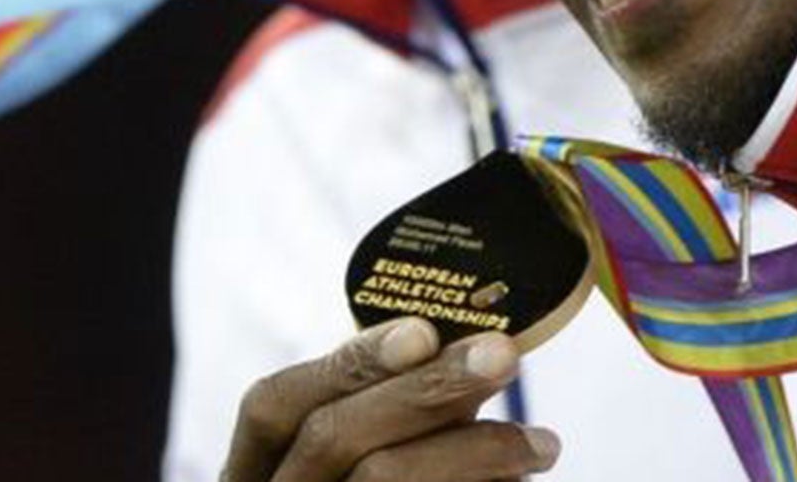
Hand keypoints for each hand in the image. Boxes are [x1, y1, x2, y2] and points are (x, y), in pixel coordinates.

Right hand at [220, 317, 559, 481]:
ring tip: (543, 442)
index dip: (344, 361)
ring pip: (379, 480)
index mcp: (254, 468)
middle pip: (331, 437)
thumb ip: (392, 410)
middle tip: (504, 354)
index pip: (273, 404)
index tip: (423, 330)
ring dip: (472, 449)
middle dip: (424, 388)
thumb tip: (471, 344)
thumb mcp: (360, 452)